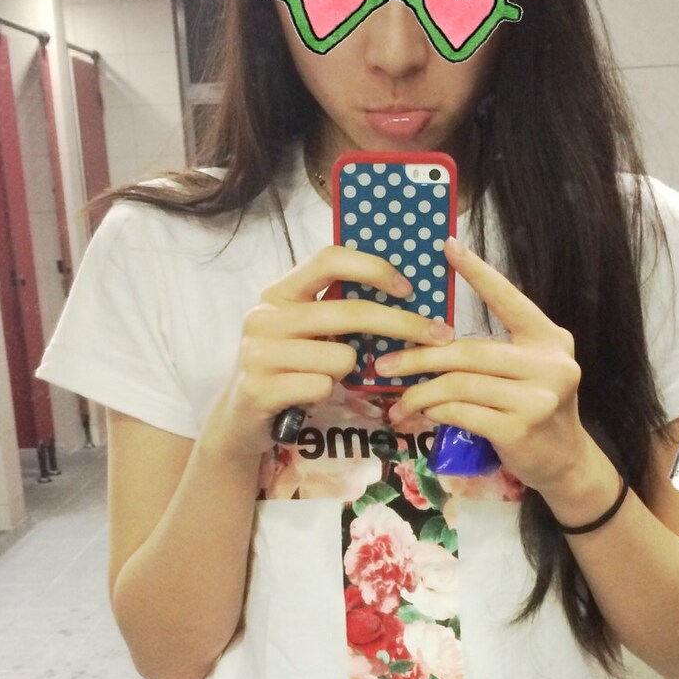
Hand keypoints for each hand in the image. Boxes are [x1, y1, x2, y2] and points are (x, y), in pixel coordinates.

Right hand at [202, 246, 454, 461]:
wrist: (239, 419)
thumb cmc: (287, 370)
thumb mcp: (304, 331)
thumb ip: (336, 309)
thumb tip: (404, 292)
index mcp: (279, 292)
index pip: (329, 259)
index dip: (373, 267)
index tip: (408, 287)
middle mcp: (264, 315)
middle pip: (349, 311)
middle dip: (402, 324)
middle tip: (439, 335)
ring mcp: (259, 352)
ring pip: (341, 358)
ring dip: (346, 374)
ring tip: (324, 379)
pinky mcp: (259, 388)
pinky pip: (323, 388)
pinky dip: (326, 396)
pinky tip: (308, 397)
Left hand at [378, 237, 586, 492]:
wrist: (565, 462)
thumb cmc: (534, 410)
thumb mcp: (527, 371)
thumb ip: (495, 352)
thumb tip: (431, 338)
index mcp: (549, 338)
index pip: (509, 299)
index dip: (478, 273)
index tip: (448, 246)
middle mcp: (550, 362)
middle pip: (469, 351)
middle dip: (420, 357)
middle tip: (385, 362)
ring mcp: (538, 398)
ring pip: (460, 384)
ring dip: (420, 394)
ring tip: (398, 403)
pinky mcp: (520, 429)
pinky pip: (462, 413)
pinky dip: (435, 413)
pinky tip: (422, 417)